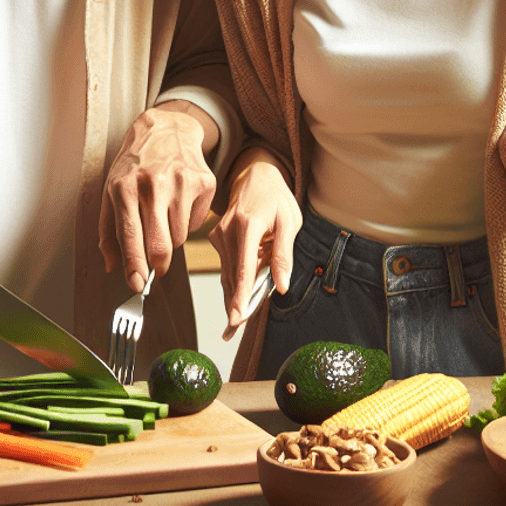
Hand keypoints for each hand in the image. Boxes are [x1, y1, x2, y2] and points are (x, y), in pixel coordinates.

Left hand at [99, 105, 216, 291]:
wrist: (166, 128)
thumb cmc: (135, 163)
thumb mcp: (111, 190)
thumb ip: (109, 231)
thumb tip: (112, 266)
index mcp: (124, 188)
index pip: (131, 238)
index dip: (134, 267)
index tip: (137, 285)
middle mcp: (153, 184)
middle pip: (160, 246)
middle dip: (158, 265)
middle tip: (155, 268)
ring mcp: (181, 182)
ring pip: (179, 239)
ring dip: (171, 238)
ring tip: (163, 216)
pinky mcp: (203, 182)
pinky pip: (196, 223)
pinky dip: (187, 221)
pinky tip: (178, 201)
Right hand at [209, 153, 300, 328]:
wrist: (254, 175)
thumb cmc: (275, 198)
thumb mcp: (289, 221)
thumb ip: (284, 254)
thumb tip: (282, 285)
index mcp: (247, 226)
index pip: (243, 269)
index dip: (240, 296)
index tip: (236, 318)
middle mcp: (227, 231)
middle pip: (232, 277)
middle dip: (236, 303)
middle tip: (235, 330)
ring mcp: (219, 235)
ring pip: (228, 274)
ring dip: (235, 295)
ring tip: (236, 320)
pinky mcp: (216, 239)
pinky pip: (227, 267)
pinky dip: (234, 283)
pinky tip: (239, 298)